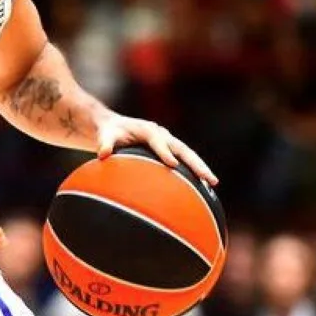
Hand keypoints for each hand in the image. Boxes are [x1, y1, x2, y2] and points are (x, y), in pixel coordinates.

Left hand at [96, 114, 218, 186]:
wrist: (115, 126)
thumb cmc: (109, 132)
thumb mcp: (104, 135)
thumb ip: (105, 143)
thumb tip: (102, 154)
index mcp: (148, 130)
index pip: (158, 141)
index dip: (164, 151)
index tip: (172, 164)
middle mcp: (162, 135)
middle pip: (182, 149)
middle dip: (195, 163)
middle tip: (208, 178)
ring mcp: (168, 143)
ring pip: (188, 155)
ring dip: (200, 168)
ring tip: (213, 184)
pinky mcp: (169, 150)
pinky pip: (184, 161)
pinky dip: (192, 172)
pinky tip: (202, 188)